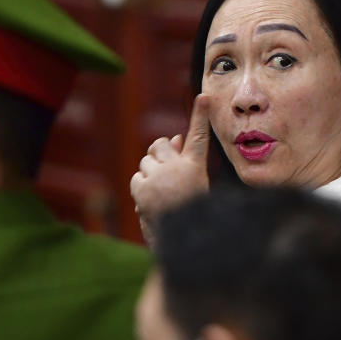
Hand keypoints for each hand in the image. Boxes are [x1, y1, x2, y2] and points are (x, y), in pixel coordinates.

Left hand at [131, 94, 211, 238]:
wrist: (183, 243)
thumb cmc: (190, 213)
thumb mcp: (192, 184)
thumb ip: (181, 160)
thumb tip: (173, 138)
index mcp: (197, 167)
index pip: (199, 136)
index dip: (201, 115)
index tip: (203, 96)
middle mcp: (178, 168)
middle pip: (160, 144)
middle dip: (158, 154)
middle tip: (163, 172)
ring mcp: (160, 177)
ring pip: (146, 163)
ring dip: (149, 174)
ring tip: (161, 195)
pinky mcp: (143, 188)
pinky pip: (137, 179)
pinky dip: (141, 189)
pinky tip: (151, 203)